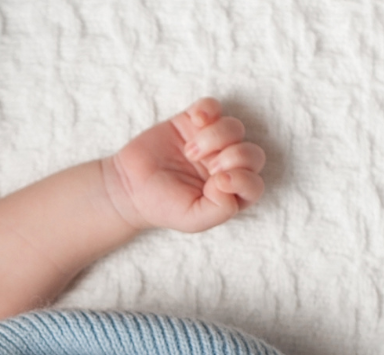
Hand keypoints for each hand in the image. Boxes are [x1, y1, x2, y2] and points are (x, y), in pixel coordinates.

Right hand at [105, 98, 265, 233]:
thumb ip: (220, 210)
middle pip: (252, 153)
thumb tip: (231, 183)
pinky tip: (195, 120)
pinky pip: (213, 105)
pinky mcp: (193, 122)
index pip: (254, 183)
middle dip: (235, 157)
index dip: (243, 179)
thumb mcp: (192, 220)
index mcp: (230, 193)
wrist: (129, 187)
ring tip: (190, 151)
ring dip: (216, 137)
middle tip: (210, 166)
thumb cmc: (162, 205)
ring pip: (235, 127)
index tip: (216, 182)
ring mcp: (212, 142)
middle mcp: (226, 167)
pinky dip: (208, 109)